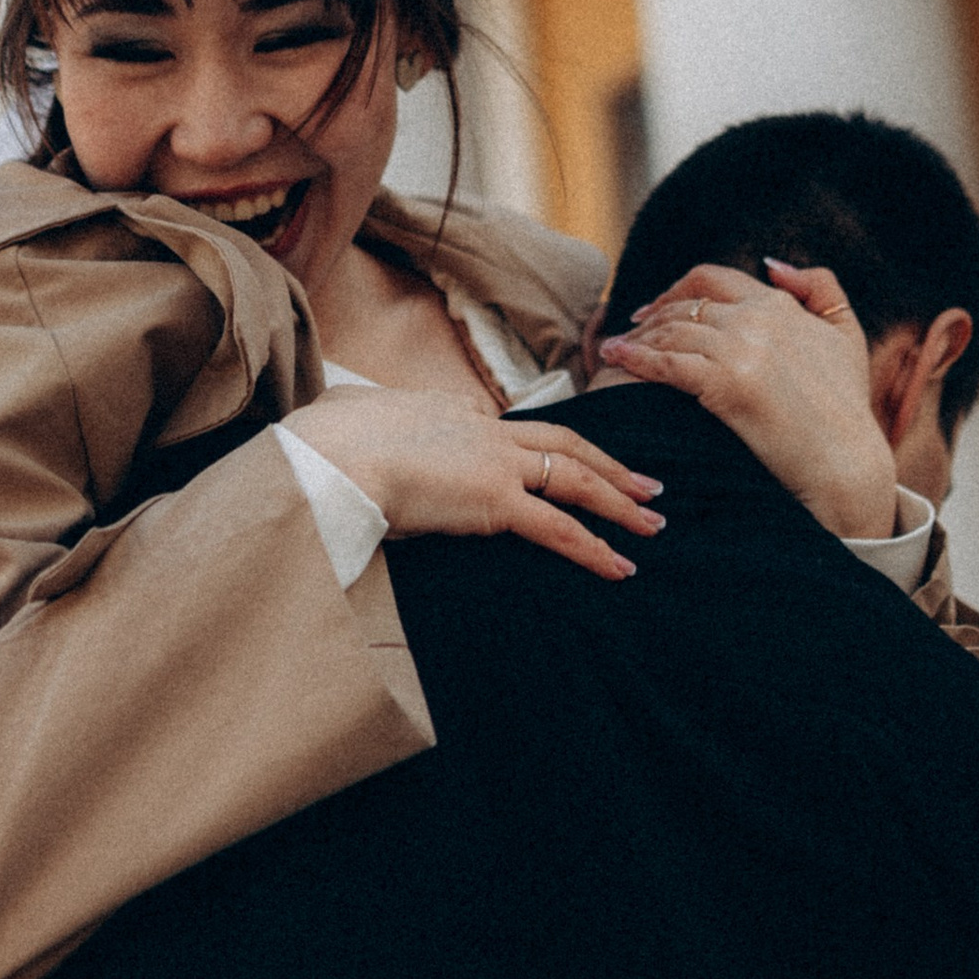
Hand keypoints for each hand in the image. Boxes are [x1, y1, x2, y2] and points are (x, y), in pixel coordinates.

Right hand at [288, 389, 663, 582]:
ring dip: (619, 501)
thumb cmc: (327, 439)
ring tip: (651, 523)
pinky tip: (620, 565)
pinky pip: (558, 527)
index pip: (511, 428)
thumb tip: (342, 416)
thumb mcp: (347, 416)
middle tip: (645, 484)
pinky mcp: (494, 500)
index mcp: (453, 412)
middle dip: (608, 464)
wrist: (332, 451)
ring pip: (575, 479)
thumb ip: (359, 417)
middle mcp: (484, 431)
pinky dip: (595, 547)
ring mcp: (494, 463)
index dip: (542, 447)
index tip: (567, 462)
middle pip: (563, 443)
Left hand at [596, 261, 898, 543]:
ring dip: (637, 338)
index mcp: (780, 305)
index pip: (713, 280)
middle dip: (651, 316)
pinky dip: (636, 358)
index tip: (654, 308)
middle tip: (627, 331)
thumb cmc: (846, 409)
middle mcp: (759, 318)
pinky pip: (668, 363)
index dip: (676, 290)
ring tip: (610, 350)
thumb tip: (772, 265)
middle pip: (686, 305)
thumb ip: (821, 289)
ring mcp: (743, 349)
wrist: (846, 465)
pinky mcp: (728, 384)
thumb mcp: (847, 336)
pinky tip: (616, 360)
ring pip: (673, 331)